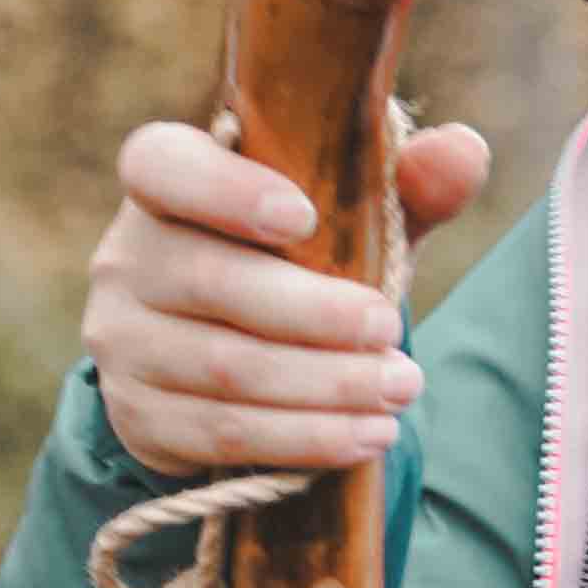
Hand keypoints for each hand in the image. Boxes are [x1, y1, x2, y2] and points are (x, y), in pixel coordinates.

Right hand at [83, 118, 492, 472]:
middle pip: (210, 281)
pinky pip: (221, 432)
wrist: (239, 350)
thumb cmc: (302, 256)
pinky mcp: (139, 415)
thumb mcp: (355, 214)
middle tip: (390, 330)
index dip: (226, 190)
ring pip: (224, 368)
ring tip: (398, 388)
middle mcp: (127, 257)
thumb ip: (409, 179)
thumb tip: (464, 150)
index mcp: (164, 181)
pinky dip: (303, 437)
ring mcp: (122, 341)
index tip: (304, 219)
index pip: (162, 166)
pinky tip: (365, 435)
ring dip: (323, 386)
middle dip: (314, 314)